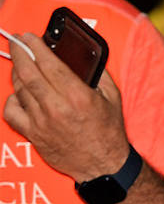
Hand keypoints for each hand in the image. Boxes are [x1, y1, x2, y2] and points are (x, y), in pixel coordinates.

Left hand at [5, 33, 129, 181]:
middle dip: (19, 53)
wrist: (104, 166)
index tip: (28, 37)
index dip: (34, 47)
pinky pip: (11, 111)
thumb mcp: (112, 99)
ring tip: (22, 66)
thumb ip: (97, 75)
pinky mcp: (33, 134)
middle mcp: (57, 108)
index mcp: (78, 97)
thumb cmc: (109, 133)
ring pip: (19, 89)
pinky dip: (12, 99)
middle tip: (16, 43)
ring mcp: (42, 121)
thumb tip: (83, 57)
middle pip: (28, 72)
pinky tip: (20, 95)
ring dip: (17, 73)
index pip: (48, 64)